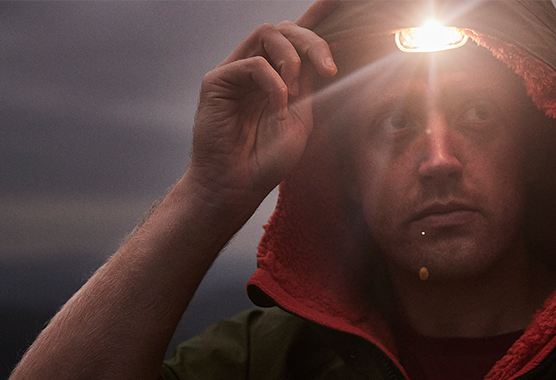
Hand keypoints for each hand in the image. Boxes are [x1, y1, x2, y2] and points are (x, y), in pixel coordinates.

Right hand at [184, 0, 338, 220]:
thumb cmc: (267, 159)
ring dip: (291, 57)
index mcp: (279, 77)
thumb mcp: (300, 119)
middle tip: (328, 69)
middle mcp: (256, 69)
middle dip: (312, 41)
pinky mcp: (217, 81)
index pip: (297, 38)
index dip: (316, 17)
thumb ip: (307, 85)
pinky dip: (273, 82)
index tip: (338, 1)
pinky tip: (277, 105)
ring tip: (295, 90)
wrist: (239, 185)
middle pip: (285, 29)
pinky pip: (253, 63)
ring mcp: (236, 72)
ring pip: (267, 33)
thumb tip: (319, 54)